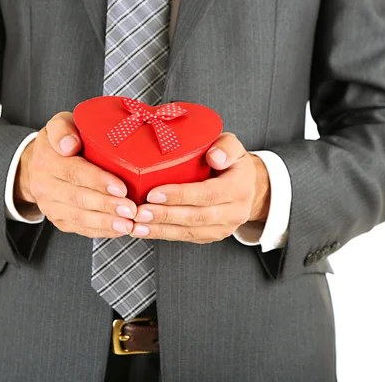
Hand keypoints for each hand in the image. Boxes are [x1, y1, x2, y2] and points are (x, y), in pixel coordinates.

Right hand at [14, 112, 136, 237]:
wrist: (38, 165)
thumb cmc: (60, 142)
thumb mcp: (59, 124)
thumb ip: (63, 129)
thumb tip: (70, 144)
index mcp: (46, 159)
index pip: (74, 172)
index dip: (98, 181)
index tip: (121, 188)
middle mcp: (45, 185)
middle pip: (79, 198)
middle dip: (107, 205)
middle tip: (131, 209)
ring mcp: (51, 206)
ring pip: (80, 217)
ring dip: (107, 222)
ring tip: (129, 224)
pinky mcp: (59, 220)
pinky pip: (81, 229)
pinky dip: (102, 231)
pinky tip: (120, 229)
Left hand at [129, 133, 270, 243]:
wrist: (247, 187)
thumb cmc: (231, 162)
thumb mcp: (232, 146)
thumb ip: (226, 147)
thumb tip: (213, 156)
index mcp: (239, 188)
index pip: (207, 194)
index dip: (179, 195)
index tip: (154, 193)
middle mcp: (234, 212)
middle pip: (195, 217)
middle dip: (164, 215)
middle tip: (139, 212)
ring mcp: (223, 228)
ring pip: (188, 232)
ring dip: (159, 229)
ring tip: (136, 225)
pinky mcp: (210, 236)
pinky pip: (185, 237)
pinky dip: (162, 234)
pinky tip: (143, 230)